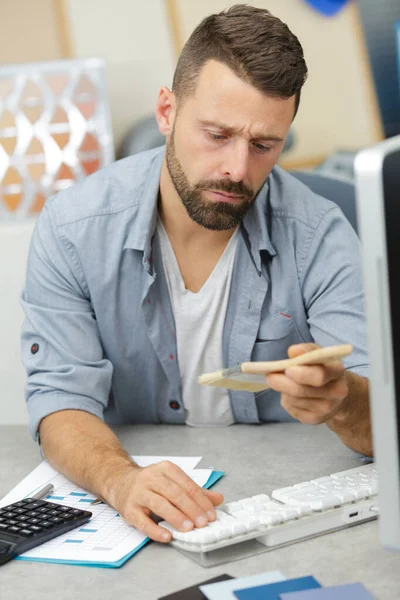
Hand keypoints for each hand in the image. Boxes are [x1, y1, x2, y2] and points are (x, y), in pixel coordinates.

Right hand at [108, 461, 223, 542]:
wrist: (120, 481)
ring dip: (176, 516)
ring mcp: (139, 493)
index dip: (201, 500)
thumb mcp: (173, 481)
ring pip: (159, 504)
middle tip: (202, 522)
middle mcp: (151, 478)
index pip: (187, 485)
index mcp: (166, 469)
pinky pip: (142, 521)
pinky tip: (166, 536)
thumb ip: (195, 491)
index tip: (211, 514)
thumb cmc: (151, 484)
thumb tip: (218, 499)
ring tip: (189, 528)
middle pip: (174, 493)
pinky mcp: (129, 509)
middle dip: (191, 508)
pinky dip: (155, 530)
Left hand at [266, 343, 348, 424]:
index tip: (287, 369)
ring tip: (284, 383)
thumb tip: (293, 351)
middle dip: (281, 382)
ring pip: (293, 399)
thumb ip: (305, 350)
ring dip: (283, 390)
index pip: (319, 375)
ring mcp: (326, 409)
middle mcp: (336, 392)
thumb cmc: (321, 368)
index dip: (300, 373)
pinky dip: (286, 400)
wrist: (334, 393)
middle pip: (301, 390)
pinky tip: (291, 395)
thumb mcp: (316, 353)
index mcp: (337, 371)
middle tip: (270, 376)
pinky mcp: (315, 419)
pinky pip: (291, 409)